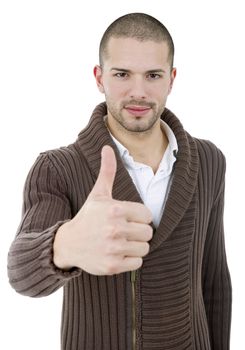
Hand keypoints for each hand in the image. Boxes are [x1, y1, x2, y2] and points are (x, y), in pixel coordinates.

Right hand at [53, 145, 152, 274]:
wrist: (68, 243)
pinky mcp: (112, 266)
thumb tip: (107, 147)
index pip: (148, 215)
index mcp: (115, 209)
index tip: (128, 218)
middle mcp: (114, 229)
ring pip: (145, 249)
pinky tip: (118, 253)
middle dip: (139, 232)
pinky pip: (137, 263)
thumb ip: (107, 171)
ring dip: (136, 246)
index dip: (140, 217)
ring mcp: (113, 249)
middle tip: (125, 231)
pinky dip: (131, 260)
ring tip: (121, 242)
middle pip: (148, 233)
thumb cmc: (88, 216)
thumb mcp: (98, 194)